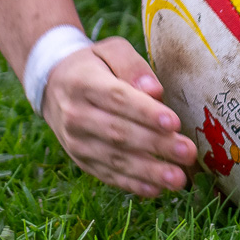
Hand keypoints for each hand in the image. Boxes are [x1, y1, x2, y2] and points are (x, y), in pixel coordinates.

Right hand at [39, 37, 195, 197]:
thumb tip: (155, 91)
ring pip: (115, 159)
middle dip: (156, 145)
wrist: (53, 86)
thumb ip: (132, 65)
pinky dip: (132, 184)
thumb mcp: (110, 50)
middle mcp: (75, 115)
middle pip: (119, 133)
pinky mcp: (81, 160)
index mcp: (83, 83)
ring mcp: (76, 141)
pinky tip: (156, 189)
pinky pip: (108, 175)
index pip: (117, 99)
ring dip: (148, 171)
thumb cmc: (93, 65)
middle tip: (187, 152)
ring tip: (178, 178)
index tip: (174, 123)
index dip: (145, 113)